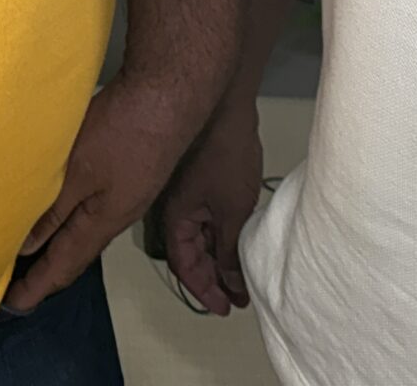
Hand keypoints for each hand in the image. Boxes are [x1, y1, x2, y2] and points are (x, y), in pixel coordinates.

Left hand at [6, 77, 202, 312]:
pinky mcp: (126, 169)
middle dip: (48, 271)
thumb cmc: (122, 133)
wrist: (168, 96)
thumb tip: (25, 247)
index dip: (38, 286)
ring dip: (58, 243)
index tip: (13, 304)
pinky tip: (58, 207)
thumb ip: (51, 210)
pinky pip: (91, 206)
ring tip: (32, 252)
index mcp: (104, 222)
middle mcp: (116, 213)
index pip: (65, 264)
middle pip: (77, 252)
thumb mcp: (77, 173)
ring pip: (84, 228)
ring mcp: (124, 191)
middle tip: (19, 286)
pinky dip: (68, 217)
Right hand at [158, 97, 263, 314]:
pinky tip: (236, 245)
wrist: (227, 107)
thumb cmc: (226, 156)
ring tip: (241, 277)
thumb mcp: (233, 212)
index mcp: (175, 218)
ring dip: (217, 260)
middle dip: (213, 279)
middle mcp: (174, 209)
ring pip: (198, 238)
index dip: (204, 290)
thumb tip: (231, 282)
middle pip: (189, 254)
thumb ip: (229, 250)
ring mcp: (186, 196)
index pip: (184, 266)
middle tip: (238, 298)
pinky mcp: (198, 184)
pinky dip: (219, 238)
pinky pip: (204, 221)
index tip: (225, 308)